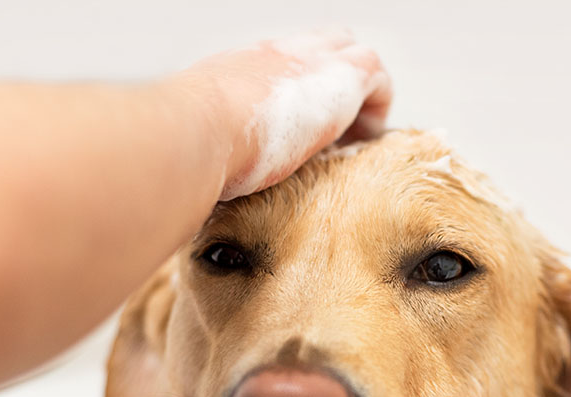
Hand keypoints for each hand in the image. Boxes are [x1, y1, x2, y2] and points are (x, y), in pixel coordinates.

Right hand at [171, 29, 392, 199]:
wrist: (200, 130)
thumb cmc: (192, 145)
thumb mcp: (200, 138)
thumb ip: (211, 148)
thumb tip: (202, 179)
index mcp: (245, 67)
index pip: (283, 62)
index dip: (300, 88)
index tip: (301, 125)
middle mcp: (280, 55)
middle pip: (325, 44)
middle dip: (337, 81)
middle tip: (336, 129)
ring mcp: (313, 61)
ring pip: (355, 55)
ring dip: (360, 96)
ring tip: (354, 139)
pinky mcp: (343, 78)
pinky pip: (377, 78)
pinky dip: (377, 108)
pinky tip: (361, 141)